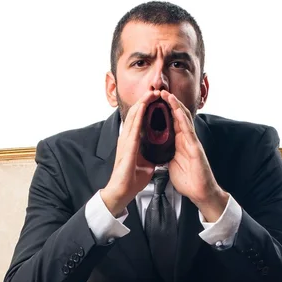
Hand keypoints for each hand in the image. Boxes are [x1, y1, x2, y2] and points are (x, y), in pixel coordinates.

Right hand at [101, 90, 159, 216]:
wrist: (122, 191)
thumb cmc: (131, 179)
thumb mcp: (146, 163)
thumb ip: (151, 154)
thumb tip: (160, 152)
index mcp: (131, 141)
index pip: (139, 119)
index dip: (147, 108)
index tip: (156, 99)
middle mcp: (126, 137)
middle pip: (136, 113)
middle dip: (145, 100)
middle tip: (155, 90)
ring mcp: (125, 140)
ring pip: (134, 115)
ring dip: (143, 102)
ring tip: (151, 92)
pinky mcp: (127, 145)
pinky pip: (134, 125)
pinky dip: (140, 113)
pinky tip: (144, 105)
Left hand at [160, 90, 228, 221]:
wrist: (200, 193)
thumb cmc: (189, 180)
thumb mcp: (172, 163)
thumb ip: (166, 153)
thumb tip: (157, 150)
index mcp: (179, 142)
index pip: (171, 121)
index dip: (163, 110)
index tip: (154, 101)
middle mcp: (186, 139)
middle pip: (177, 116)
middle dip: (169, 103)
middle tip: (159, 91)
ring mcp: (192, 142)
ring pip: (183, 119)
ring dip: (175, 105)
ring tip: (167, 94)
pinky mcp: (195, 148)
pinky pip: (188, 130)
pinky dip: (182, 118)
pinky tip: (176, 110)